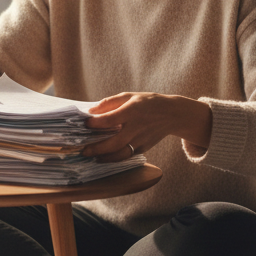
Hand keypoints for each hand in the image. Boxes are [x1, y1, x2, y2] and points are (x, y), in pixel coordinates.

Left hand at [82, 92, 212, 161]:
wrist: (172, 114)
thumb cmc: (147, 103)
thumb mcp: (129, 96)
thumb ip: (109, 103)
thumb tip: (91, 111)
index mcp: (132, 111)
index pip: (111, 119)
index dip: (96, 123)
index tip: (85, 123)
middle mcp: (137, 127)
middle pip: (115, 142)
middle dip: (98, 148)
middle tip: (84, 151)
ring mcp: (142, 140)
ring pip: (122, 154)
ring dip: (106, 158)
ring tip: (93, 157)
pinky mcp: (144, 148)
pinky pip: (128, 155)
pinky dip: (115, 158)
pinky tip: (105, 157)